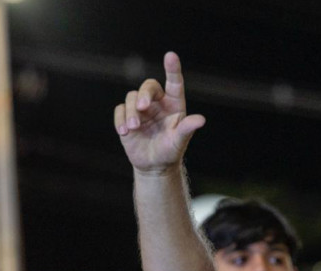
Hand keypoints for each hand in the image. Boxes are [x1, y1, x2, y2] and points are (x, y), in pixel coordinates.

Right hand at [114, 52, 205, 171]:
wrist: (154, 164)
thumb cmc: (170, 150)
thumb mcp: (180, 141)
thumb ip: (187, 129)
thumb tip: (201, 120)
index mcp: (174, 104)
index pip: (174, 83)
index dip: (172, 69)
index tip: (170, 56)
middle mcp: (157, 102)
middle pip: (148, 86)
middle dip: (144, 95)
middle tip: (142, 107)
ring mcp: (140, 109)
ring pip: (131, 97)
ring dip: (131, 111)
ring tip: (134, 128)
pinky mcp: (126, 117)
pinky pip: (120, 110)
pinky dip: (120, 119)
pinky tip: (125, 132)